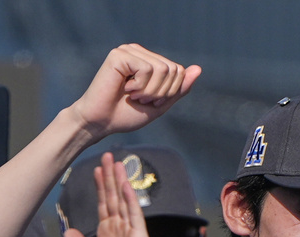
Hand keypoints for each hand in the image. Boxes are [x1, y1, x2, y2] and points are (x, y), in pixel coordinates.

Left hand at [63, 152, 150, 236]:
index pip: (104, 204)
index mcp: (108, 234)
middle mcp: (120, 231)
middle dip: (111, 177)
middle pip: (115, 198)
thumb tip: (69, 230)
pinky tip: (125, 186)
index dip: (101, 186)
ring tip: (116, 163)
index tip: (97, 169)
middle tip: (108, 156)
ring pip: (125, 202)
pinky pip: (135, 216)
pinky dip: (130, 200)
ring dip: (121, 183)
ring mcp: (131, 234)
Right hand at [68, 44, 201, 139]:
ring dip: (150, 91)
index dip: (169, 92)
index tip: (150, 101)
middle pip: (173, 69)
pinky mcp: (119, 54)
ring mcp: (129, 50)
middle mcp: (140, 52)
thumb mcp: (161, 104)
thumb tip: (198, 68)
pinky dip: (140, 86)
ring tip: (133, 95)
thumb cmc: (126, 115)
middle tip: (141, 99)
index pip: (179, 70)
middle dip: (161, 93)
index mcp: (150, 61)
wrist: (101, 123)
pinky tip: (125, 89)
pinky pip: (147, 69)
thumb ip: (179, 88)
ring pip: (162, 69)